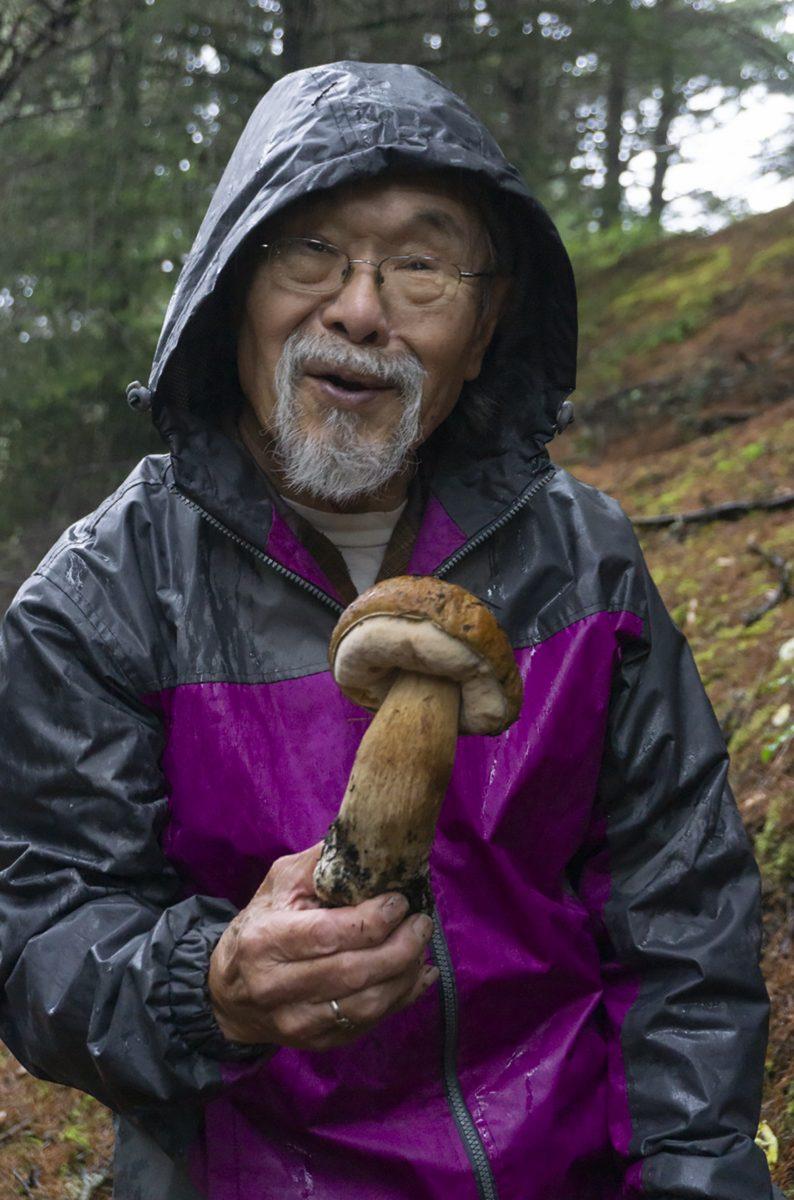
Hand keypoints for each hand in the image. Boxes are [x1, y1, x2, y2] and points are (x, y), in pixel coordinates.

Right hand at [207, 843, 437, 1050]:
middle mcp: (277, 987)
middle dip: (400, 947)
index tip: (400, 901)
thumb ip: (319, 863)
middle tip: (422, 923)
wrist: (229, 993)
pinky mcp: (316, 1043)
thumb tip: (366, 837)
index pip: (328, 934)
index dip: (372, 920)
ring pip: (366, 1005)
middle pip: (353, 972)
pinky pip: (368, 1024)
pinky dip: (401, 999)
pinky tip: (418, 974)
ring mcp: (297, 1021)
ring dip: (405, 975)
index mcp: (266, 940)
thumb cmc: (261, 926)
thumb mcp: (279, 884)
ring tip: (421, 945)